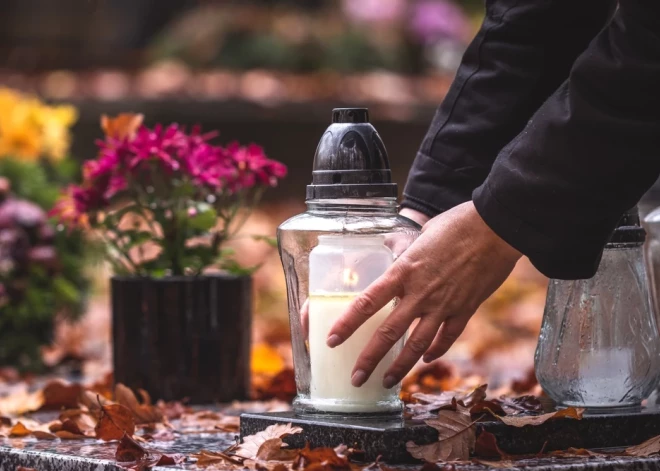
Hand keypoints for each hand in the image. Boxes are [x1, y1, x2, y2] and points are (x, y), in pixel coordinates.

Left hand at [326, 201, 521, 388]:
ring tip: (387, 381)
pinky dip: (435, 351)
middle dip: (369, 359)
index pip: (367, 303)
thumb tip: (391, 247)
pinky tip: (425, 359)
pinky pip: (448, 337)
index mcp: (403, 271)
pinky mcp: (466, 309)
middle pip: (389, 333)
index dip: (347, 324)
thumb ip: (404, 248)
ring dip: (400, 366)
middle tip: (356, 378)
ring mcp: (444, 304)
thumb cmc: (457, 225)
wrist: (496, 228)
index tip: (332, 340)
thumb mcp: (421, 234)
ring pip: (418, 345)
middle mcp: (420, 293)